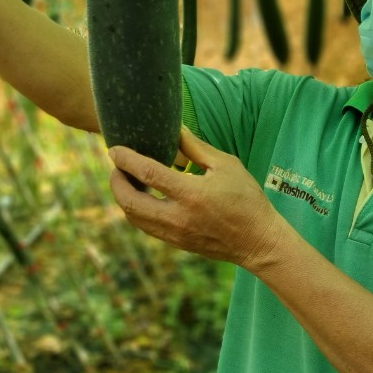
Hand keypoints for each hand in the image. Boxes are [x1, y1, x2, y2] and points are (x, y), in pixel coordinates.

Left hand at [108, 127, 292, 270]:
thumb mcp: (226, 165)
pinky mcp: (176, 243)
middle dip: (116, 182)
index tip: (114, 149)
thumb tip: (174, 128)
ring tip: (127, 179)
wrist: (258, 241)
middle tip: (116, 166)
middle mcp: (178, 217)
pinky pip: (145, 226)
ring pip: (134, 217)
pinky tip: (142, 196)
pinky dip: (136, 210)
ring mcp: (175, 234)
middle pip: (130, 202)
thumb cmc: (246, 199)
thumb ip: (196, 147)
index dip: (126, 160)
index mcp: (191, 194)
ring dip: (123, 197)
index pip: (147, 175)